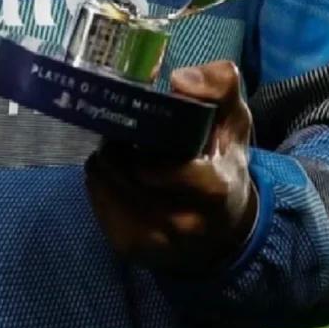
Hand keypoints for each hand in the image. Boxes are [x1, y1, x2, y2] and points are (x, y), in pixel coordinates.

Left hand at [84, 60, 257, 276]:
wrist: (222, 230)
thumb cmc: (222, 163)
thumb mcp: (233, 120)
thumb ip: (221, 87)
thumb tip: (180, 81)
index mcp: (214, 189)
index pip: (170, 166)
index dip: (149, 136)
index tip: (147, 121)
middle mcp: (183, 223)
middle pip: (124, 168)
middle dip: (120, 143)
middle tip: (129, 133)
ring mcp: (154, 240)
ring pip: (104, 180)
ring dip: (107, 158)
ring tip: (124, 151)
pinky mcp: (129, 246)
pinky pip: (95, 197)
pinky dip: (101, 179)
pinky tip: (118, 174)